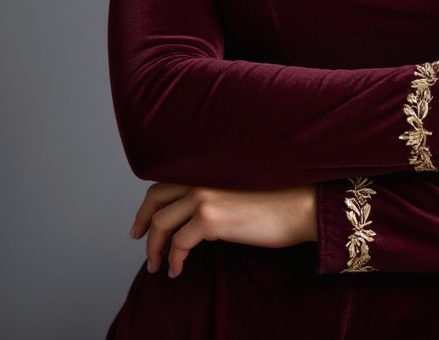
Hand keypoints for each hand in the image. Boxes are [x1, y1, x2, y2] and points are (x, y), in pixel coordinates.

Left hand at [130, 183, 316, 277]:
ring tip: (158, 265)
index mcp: (209, 168)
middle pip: (156, 198)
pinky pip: (178, 243)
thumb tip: (200, 217)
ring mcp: (204, 196)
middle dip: (143, 221)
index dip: (151, 203)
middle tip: (138, 239)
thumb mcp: (242, 188)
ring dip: (154, 247)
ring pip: (161, 223)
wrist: (301, 205)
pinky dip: (174, 259)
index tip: (145, 220)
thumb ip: (218, 193)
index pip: (167, 181)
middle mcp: (202, 177)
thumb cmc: (281, 199)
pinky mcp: (210, 218)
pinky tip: (178, 270)